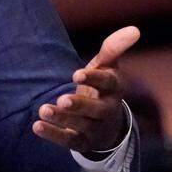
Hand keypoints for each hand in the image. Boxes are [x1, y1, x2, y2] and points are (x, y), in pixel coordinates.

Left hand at [33, 26, 140, 152]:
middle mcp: (107, 110)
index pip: (108, 83)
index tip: (76, 74)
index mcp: (114, 89)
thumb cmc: (102, 87)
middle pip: (96, 109)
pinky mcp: (82, 142)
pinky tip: (36, 125)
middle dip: (79, 105)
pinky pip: (69, 141)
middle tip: (62, 100)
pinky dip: (53, 134)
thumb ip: (113, 48)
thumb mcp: (107, 67)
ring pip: (81, 126)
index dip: (94, 79)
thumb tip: (135, 29)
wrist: (106, 124)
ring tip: (43, 109)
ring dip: (62, 119)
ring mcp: (95, 128)